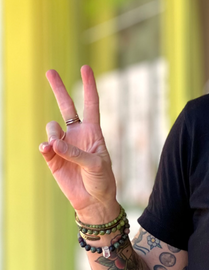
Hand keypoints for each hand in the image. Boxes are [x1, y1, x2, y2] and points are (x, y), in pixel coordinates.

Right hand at [39, 65, 119, 223]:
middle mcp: (78, 134)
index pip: (91, 104)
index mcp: (94, 132)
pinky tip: (48, 150)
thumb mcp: (95, 164)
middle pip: (67, 106)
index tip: (86, 68)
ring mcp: (64, 145)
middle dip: (59, 89)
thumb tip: (53, 142)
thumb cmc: (102, 180)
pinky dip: (45, 147)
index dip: (89, 86)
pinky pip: (45, 146)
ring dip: (54, 134)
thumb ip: (76, 152)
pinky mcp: (52, 158)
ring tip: (58, 147)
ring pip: (52, 127)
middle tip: (50, 71)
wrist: (93, 201)